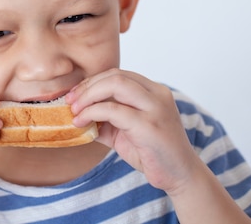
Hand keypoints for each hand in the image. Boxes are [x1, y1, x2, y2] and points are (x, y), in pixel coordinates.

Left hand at [66, 69, 195, 193]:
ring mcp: (155, 108)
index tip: (75, 94)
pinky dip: (92, 113)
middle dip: (88, 86)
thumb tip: (76, 115)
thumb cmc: (154, 153)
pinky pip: (113, 110)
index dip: (93, 81)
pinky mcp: (149, 125)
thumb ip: (106, 120)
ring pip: (115, 84)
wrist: (180, 175)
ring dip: (88, 96)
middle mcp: (157, 94)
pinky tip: (81, 123)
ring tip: (74, 111)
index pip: (119, 74)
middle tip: (70, 101)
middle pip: (116, 75)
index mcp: (154, 91)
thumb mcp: (126, 132)